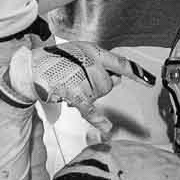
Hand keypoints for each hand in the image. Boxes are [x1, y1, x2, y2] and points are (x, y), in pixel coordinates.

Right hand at [0, 39, 154, 133]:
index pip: (120, 62)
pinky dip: (98, 119)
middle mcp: (90, 62)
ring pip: (99, 95)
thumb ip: (99, 64)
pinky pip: (90, 107)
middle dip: (99, 87)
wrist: (30, 68)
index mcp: (93, 51)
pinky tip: (107, 128)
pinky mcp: (72, 92)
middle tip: (80, 81)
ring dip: (88, 96)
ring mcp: (82, 77)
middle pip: (109, 84)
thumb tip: (117, 80)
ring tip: (70, 86)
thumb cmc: (54, 60)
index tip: (149, 80)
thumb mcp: (79, 53)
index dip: (136, 72)